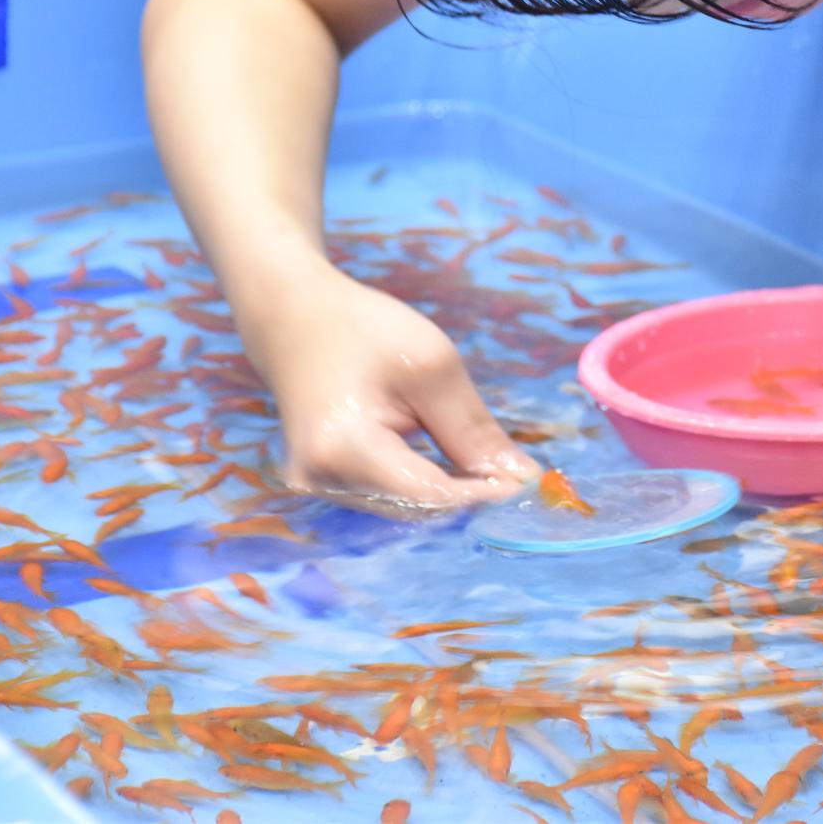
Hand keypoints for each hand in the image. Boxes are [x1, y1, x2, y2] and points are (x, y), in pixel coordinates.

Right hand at [250, 264, 539, 513]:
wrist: (292, 315)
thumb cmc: (361, 329)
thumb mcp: (431, 368)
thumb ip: (473, 431)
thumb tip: (522, 479)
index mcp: (341, 448)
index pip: (428, 495)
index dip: (482, 496)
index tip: (529, 484)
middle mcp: (320, 480)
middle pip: (415, 508)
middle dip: (471, 497)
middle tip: (521, 479)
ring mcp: (315, 486)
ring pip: (403, 507)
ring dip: (451, 493)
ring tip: (493, 471)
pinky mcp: (322, 482)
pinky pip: (387, 495)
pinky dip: (426, 485)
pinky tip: (457, 468)